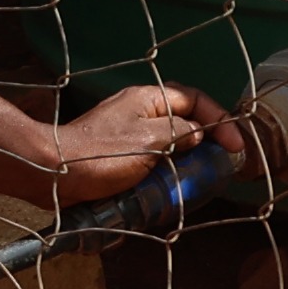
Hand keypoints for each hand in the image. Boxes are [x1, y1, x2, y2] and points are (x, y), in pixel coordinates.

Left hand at [8, 82, 251, 210]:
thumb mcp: (150, 141)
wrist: (53, 173)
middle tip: (220, 164)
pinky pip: (150, 159)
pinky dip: (164, 172)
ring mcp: (126, 133)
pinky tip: (171, 189)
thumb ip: (180, 132)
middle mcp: (137, 111)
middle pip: (183, 120)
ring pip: (168, 143)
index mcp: (147, 99)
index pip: (194, 99)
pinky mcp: (116, 156)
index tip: (235, 144)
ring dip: (184, 160)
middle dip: (205, 142)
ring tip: (199, 180)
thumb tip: (199, 132)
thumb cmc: (101, 154)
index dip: (220, 118)